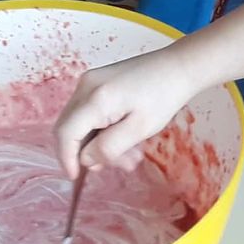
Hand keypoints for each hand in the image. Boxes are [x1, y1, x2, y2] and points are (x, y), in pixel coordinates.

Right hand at [52, 46, 198, 177]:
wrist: (178, 66)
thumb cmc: (164, 96)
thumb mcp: (139, 129)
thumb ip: (108, 147)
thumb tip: (85, 159)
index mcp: (95, 98)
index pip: (65, 132)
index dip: (66, 157)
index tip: (75, 176)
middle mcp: (86, 86)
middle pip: (68, 127)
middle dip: (86, 151)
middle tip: (117, 164)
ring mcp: (90, 81)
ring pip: (80, 121)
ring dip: (98, 142)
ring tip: (130, 155)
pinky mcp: (97, 81)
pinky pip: (89, 111)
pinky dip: (101, 128)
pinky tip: (125, 137)